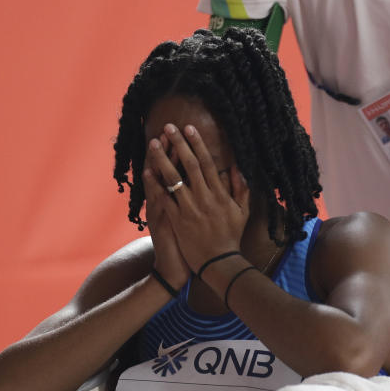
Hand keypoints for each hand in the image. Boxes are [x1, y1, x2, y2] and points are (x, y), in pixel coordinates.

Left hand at [145, 124, 248, 271]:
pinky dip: (155, 185)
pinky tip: (146, 172)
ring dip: (162, 160)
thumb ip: (241, 188)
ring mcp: (190, 209)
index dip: (197, 144)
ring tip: (153, 144)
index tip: (189, 128)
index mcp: (220, 193)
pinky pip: (164, 199)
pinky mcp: (178, 221)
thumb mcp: (243, 211)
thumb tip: (237, 167)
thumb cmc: (231, 236)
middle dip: (178, 144)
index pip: (207, 162)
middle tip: (168, 127)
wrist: (219, 262)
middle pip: (189, 165)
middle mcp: (204, 197)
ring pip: (173, 179)